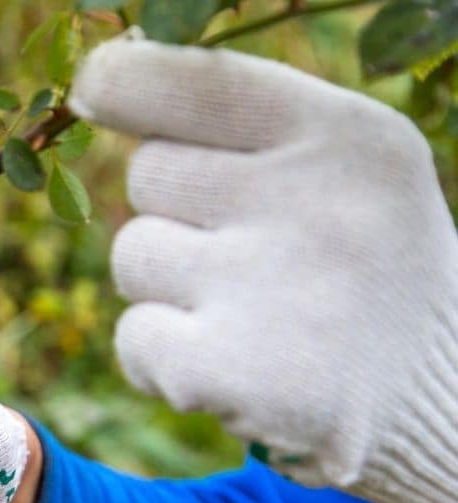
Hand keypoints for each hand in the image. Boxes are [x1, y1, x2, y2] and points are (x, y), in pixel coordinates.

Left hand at [69, 37, 457, 502]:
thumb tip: (94, 86)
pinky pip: (132, 337)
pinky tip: (229, 372)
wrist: (432, 407)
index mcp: (349, 138)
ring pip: (131, 254)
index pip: (190, 81)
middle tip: (252, 262)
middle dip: (176, 216)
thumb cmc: (354, 274)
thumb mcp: (338, 175)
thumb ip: (237, 128)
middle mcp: (315, 202)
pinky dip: (161, 360)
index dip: (121, 82)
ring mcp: (270, 290)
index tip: (95, 90)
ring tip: (249, 317)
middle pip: (148, 174)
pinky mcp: (228, 372)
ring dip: (167, 290)